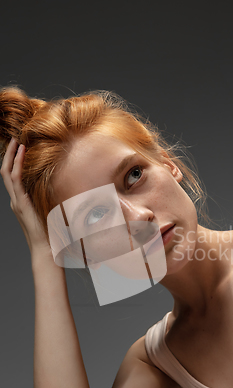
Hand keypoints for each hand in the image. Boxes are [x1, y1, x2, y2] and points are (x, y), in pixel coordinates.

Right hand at [1, 138, 49, 252]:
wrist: (47, 249)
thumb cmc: (52, 233)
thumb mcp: (54, 210)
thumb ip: (55, 199)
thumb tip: (70, 186)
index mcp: (21, 201)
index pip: (13, 176)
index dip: (15, 161)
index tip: (20, 146)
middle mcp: (16, 200)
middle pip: (6, 171)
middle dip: (9, 154)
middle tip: (14, 138)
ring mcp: (16, 202)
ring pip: (7, 173)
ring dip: (11, 156)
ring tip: (16, 141)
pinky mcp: (20, 203)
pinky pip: (15, 180)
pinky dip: (18, 164)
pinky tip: (23, 153)